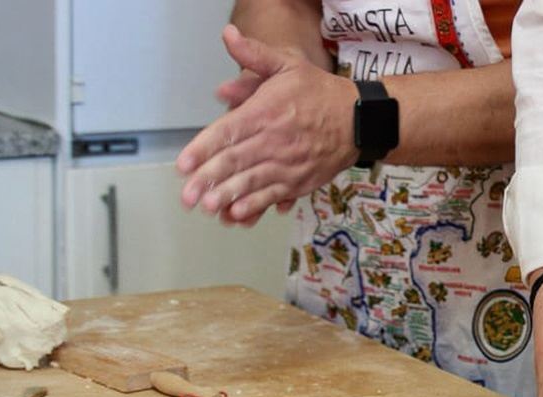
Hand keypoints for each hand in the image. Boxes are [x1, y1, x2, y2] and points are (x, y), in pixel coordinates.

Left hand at [176, 24, 356, 223]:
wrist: (358, 121)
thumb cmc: (319, 93)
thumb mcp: (288, 64)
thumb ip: (255, 54)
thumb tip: (229, 36)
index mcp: (266, 112)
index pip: (228, 132)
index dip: (203, 149)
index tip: (184, 164)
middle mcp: (275, 141)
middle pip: (235, 162)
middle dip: (208, 180)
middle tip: (187, 195)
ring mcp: (288, 165)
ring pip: (253, 183)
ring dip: (229, 197)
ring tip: (209, 207)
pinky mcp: (299, 182)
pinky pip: (274, 196)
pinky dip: (256, 207)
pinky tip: (238, 215)